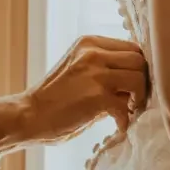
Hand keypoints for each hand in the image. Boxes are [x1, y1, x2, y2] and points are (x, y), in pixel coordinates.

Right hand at [8, 36, 148, 147]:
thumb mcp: (78, 70)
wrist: (28, 116)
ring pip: (139, 79)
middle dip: (141, 82)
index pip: (131, 47)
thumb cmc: (53, 99)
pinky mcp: (97, 96)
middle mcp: (93, 52)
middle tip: (133, 100)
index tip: (132, 86)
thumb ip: (104, 69)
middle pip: (139, 60)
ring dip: (138, 98)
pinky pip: (127, 107)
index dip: (137, 68)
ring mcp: (95, 73)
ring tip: (127, 111)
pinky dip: (125, 120)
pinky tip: (118, 126)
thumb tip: (136, 80)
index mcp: (89, 43)